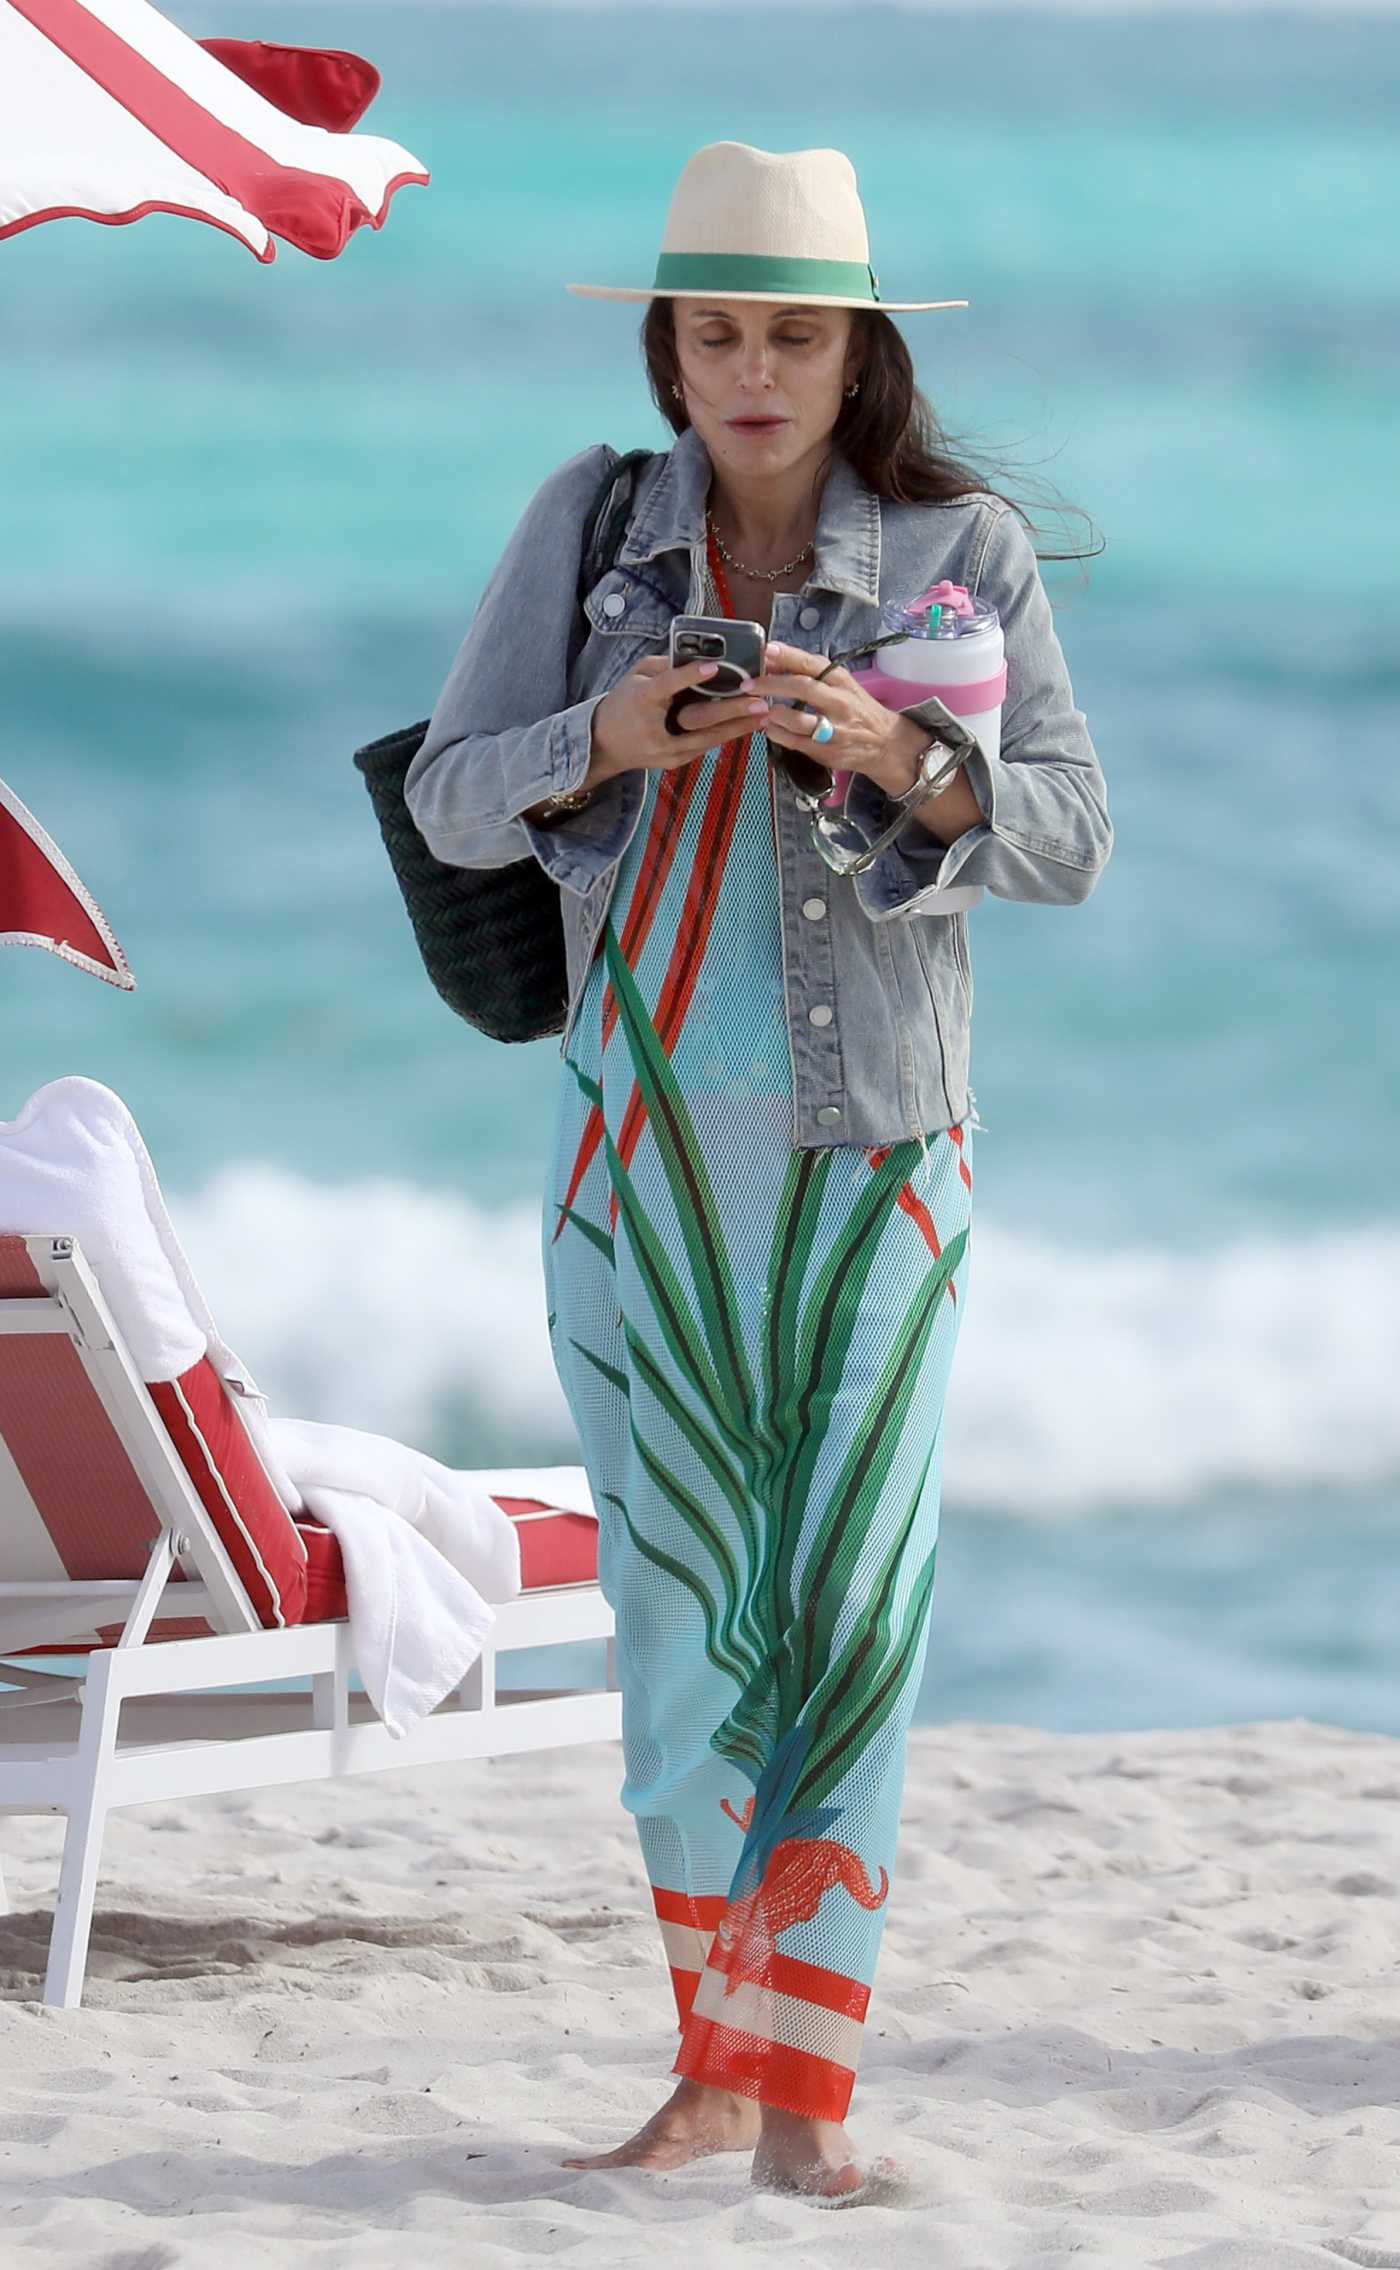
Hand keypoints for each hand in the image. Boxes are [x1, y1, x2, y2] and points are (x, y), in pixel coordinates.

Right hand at [591, 655, 770, 779]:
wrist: (604, 744)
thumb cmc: (623, 703)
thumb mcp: (636, 676)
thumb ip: (665, 665)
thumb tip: (699, 655)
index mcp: (642, 699)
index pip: (668, 685)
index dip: (690, 676)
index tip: (714, 667)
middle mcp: (655, 728)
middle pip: (697, 719)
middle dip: (731, 710)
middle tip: (759, 700)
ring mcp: (666, 749)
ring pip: (708, 738)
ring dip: (739, 727)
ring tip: (765, 716)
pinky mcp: (675, 760)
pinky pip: (706, 746)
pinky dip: (728, 735)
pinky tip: (749, 726)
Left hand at [746, 641, 934, 793]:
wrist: (885, 743)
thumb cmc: (857, 709)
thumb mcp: (841, 685)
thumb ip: (810, 673)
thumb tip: (772, 660)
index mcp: (842, 681)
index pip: (813, 663)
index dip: (788, 655)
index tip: (766, 650)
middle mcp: (840, 702)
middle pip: (803, 688)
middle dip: (771, 684)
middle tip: (749, 684)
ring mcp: (835, 729)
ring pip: (798, 719)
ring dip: (773, 713)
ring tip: (759, 709)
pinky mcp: (828, 751)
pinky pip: (796, 742)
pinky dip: (777, 734)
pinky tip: (769, 727)